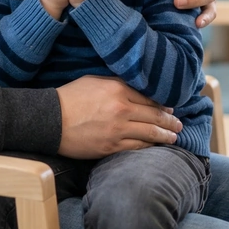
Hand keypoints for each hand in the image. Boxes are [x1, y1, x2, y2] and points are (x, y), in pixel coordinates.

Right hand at [57, 75, 181, 157]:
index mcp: (117, 88)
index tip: (170, 106)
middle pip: (154, 115)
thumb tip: (134, 88)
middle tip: (178, 123)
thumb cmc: (69, 97)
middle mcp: (122, 108)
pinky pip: (137, 147)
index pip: (149, 97)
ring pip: (150, 133)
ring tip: (174, 136)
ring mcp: (118, 129)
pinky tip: (156, 146)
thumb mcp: (94, 81)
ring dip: (166, 135)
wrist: (50, 120)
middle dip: (170, 120)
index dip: (163, 103)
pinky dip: (149, 146)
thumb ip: (116, 84)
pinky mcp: (111, 146)